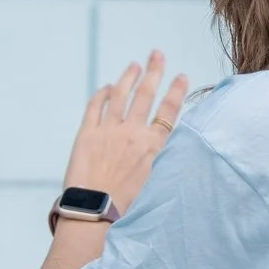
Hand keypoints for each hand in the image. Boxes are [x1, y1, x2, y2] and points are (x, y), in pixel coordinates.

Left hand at [61, 51, 188, 218]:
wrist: (96, 214)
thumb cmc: (129, 208)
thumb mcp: (158, 183)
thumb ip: (164, 160)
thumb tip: (171, 146)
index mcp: (154, 147)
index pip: (169, 111)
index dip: (177, 91)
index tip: (182, 76)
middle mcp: (133, 133)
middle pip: (146, 94)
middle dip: (154, 71)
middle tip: (157, 54)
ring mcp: (109, 131)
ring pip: (121, 95)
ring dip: (128, 77)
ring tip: (134, 64)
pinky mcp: (87, 135)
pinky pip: (95, 107)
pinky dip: (102, 94)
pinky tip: (107, 87)